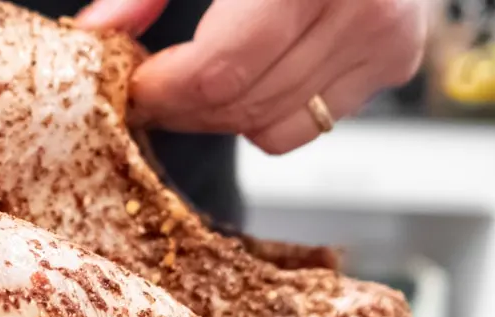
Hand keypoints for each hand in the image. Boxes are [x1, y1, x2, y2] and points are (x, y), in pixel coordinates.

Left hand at [76, 0, 429, 154]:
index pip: (216, 71)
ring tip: (194, 81)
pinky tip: (251, 72)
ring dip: (218, 115)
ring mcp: (384, 38)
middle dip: (181, 107)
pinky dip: (268, 111)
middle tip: (151, 89)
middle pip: (239, 104)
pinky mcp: (395, 61)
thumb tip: (99, 30)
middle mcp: (359, 5)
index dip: (162, 89)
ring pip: (270, 126)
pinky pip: (308, 123)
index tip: (133, 84)